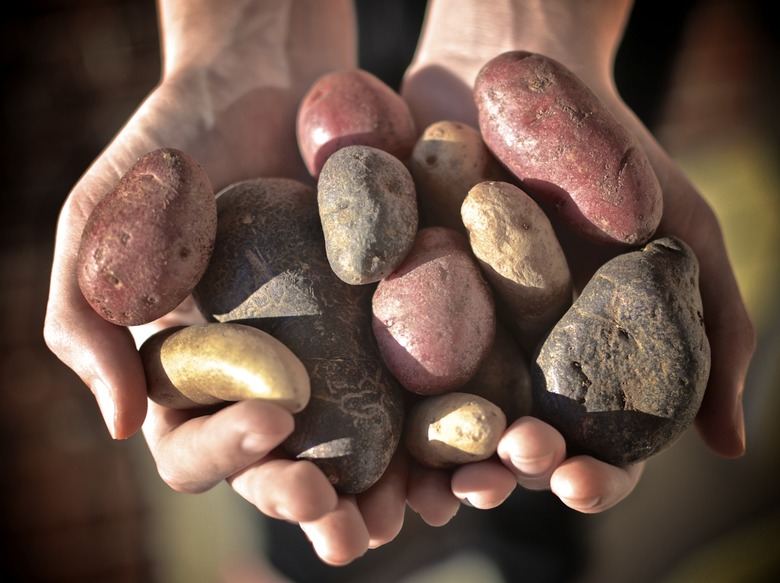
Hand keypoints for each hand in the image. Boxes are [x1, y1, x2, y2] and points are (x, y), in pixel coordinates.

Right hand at [43, 0, 408, 565]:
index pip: (196, 447)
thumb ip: (85, 319)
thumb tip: (119, 425)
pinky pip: (414, 382)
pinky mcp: (388, 323)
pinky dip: (439, 421)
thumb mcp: (100, 224)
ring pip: (357, 446)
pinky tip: (472, 446)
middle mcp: (262, 378)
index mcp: (191, 375)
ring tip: (415, 513)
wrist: (261, 78)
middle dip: (314, 504)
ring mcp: (329, 354)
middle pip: (283, 468)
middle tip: (351, 528)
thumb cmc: (168, 150)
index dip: (229, 456)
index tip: (275, 423)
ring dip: (386, 491)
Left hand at [400, 0, 754, 516]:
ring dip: (437, 463)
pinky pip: (376, 357)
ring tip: (438, 485)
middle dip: (507, 471)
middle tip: (503, 473)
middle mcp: (511, 358)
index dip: (592, 477)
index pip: (590, 443)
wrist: (512, 70)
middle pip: (508, 441)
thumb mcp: (682, 232)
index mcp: (576, 361)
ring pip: (437, 418)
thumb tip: (730, 443)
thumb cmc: (607, 155)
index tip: (579, 483)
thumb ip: (712, 327)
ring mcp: (445, 331)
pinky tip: (373, 440)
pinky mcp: (386, 296)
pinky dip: (376, 402)